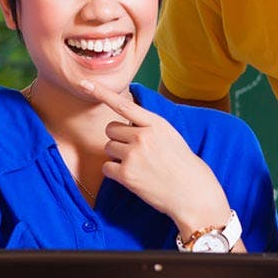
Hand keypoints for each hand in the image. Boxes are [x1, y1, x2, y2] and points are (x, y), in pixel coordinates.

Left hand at [80, 81, 230, 238]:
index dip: (102, 93)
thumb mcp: (171, 135)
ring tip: (138, 165)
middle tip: (135, 152)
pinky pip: (106, 167)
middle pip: (110, 129)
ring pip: (107, 148)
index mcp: (156, 123)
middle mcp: (143, 136)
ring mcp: (133, 155)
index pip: (123, 105)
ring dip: (117, 156)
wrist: (193, 193)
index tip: (84, 84)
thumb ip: (149, 126)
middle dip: (118, 139)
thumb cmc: (183, 165)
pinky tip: (132, 177)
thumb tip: (128, 124)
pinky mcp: (126, 174)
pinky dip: (114, 172)